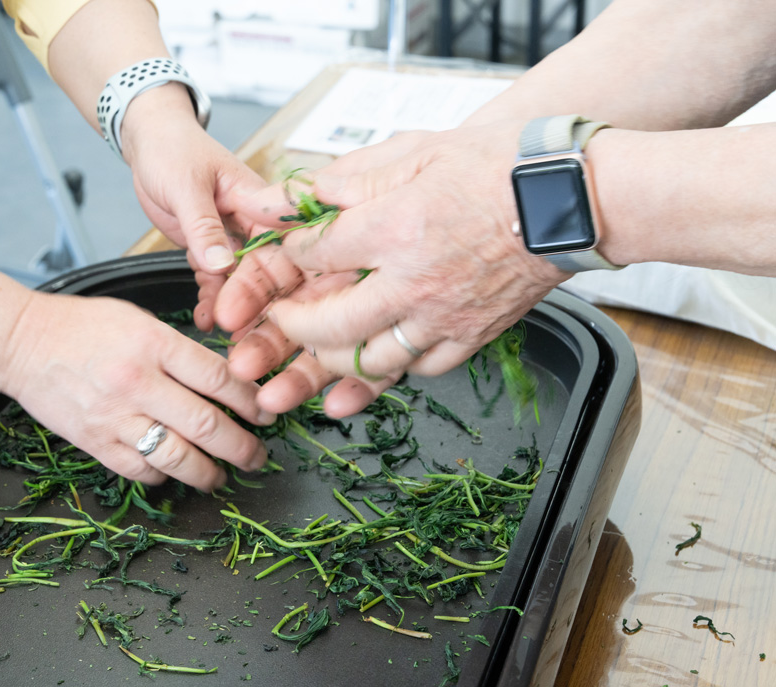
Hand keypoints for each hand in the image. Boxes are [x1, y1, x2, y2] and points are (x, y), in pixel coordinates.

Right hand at [1, 292, 273, 489]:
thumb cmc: (82, 326)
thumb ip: (178, 349)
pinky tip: (175, 473)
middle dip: (241, 447)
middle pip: (205, 424)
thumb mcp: (138, 319)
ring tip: (223, 475)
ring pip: (176, 457)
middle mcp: (137, 382)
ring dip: (208, 473)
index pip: (217, 378)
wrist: (21, 342)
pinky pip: (140, 470)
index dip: (251, 401)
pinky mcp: (94, 442)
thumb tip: (223, 381)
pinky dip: (163, 477)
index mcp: (153, 343)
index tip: (266, 414)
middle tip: (258, 456)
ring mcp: (114, 416)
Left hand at [124, 115, 267, 330]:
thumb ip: (203, 227)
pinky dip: (210, 299)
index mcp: (259, 202)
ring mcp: (232, 239)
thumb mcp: (186, 186)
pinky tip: (204, 319)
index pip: (278, 247)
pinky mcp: (209, 249)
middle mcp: (252, 224)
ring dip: (232, 308)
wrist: (147, 142)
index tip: (258, 309)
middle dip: (256, 304)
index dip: (272, 280)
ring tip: (224, 333)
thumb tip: (222, 265)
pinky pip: (214, 280)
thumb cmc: (172, 148)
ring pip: (240, 282)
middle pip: (264, 272)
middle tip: (244, 333)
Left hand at [216, 123, 567, 415]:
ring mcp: (445, 316)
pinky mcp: (473, 336)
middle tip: (281, 318)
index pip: (317, 253)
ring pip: (371, 360)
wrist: (575, 198)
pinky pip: (421, 368)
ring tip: (318, 348)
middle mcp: (414, 282)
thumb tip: (305, 193)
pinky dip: (393, 368)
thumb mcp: (420, 151)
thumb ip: (355, 176)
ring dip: (335, 359)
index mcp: (395, 228)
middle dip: (294, 325)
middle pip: (331, 325)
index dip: (291, 253)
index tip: (287, 251)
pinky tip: (379, 355)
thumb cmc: (503, 167)